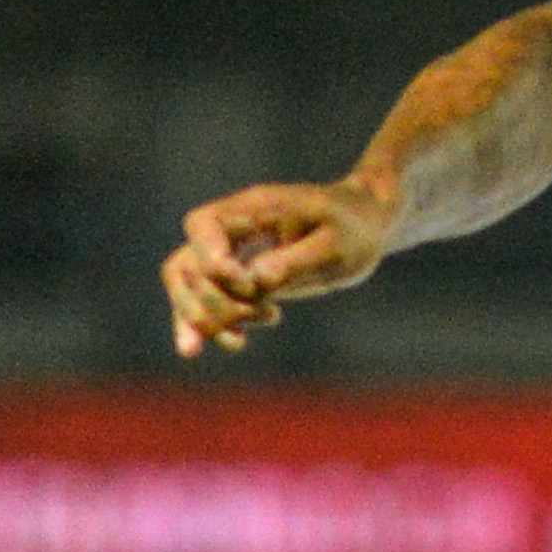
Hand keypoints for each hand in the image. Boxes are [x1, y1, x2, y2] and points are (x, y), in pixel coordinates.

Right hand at [161, 178, 396, 357]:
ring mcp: (233, 254)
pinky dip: (207, 326)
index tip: (250, 286)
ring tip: (240, 342)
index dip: (214, 262)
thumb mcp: (336, 244)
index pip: (202, 227)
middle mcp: (233, 229)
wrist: (365, 226)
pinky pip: (207, 301)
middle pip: (185, 264)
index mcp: (254, 208)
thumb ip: (294, 260)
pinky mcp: (240, 278)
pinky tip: (234, 343)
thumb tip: (255, 281)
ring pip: (188, 286)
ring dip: (204, 319)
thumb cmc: (354, 228)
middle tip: (264, 314)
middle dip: (211, 301)